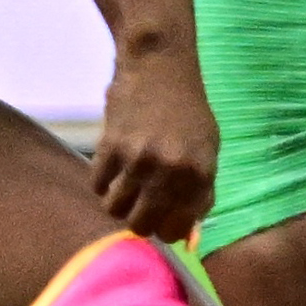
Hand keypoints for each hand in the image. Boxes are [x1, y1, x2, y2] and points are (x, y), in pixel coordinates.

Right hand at [89, 42, 218, 241]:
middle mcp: (168, 171)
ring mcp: (136, 160)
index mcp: (199, 174)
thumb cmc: (190, 113)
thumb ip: (200, 192)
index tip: (164, 223)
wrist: (160, 70)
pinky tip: (114, 171)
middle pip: (141, 225)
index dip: (168, 231)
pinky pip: (97, 186)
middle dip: (141, 223)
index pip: (177, 228)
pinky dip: (103, 185)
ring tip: (128, 189)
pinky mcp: (108, 147)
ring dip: (119, 205)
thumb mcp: (208, 152)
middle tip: (143, 208)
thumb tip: (189, 235)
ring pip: (114, 209)